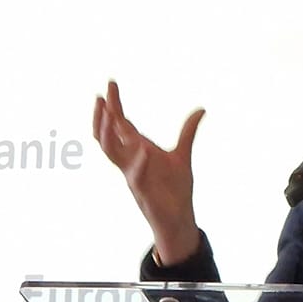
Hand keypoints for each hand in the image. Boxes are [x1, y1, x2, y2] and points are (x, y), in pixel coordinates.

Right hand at [90, 80, 204, 265]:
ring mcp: (134, 174)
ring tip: (110, 113)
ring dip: (108, 133)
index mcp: (138, 150)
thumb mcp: (183, 155)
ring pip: (111, 153)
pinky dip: (140, 163)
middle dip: (103, 115)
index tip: (110, 83)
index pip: (120, 124)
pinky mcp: (143, 190)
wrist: (178, 218)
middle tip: (102, 94)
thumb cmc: (175, 189)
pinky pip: (137, 176)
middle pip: (107, 135)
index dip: (114, 105)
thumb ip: (188, 131)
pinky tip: (145, 151)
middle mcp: (131, 161)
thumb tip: (201, 109)